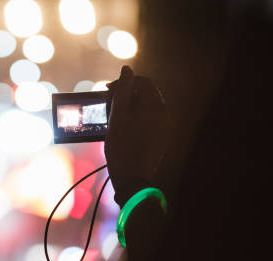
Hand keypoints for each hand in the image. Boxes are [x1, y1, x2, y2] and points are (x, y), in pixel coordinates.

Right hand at [105, 66, 169, 206]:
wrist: (132, 180)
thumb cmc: (122, 148)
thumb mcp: (118, 117)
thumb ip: (123, 91)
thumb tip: (127, 69)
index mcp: (157, 107)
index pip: (144, 82)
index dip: (124, 82)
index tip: (106, 91)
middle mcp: (165, 115)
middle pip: (145, 95)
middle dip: (126, 95)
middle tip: (107, 104)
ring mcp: (164, 128)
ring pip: (145, 108)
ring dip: (128, 108)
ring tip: (111, 117)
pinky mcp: (159, 138)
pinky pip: (147, 120)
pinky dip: (133, 119)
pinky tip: (121, 128)